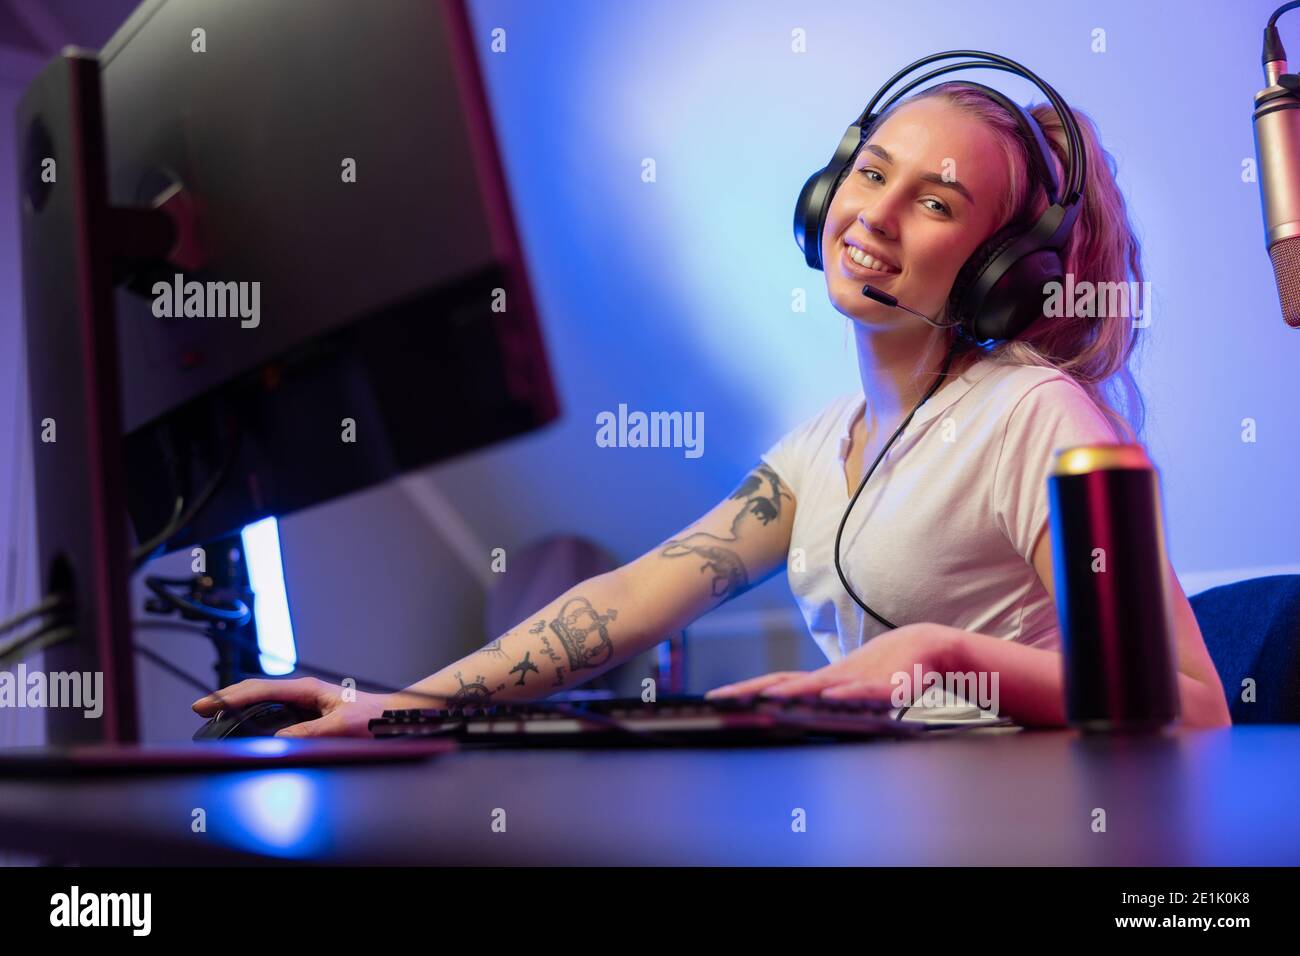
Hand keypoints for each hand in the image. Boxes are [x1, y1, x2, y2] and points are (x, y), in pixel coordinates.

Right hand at [191, 676, 422, 737]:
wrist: (391, 718)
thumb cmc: (372, 718)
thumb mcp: (341, 727)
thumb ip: (310, 733)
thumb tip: (278, 740)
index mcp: (306, 689)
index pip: (258, 689)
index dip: (229, 697)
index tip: (205, 704)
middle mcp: (302, 692)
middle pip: (255, 690)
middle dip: (226, 698)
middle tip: (200, 709)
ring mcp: (303, 701)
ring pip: (262, 699)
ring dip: (238, 705)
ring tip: (214, 714)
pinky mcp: (306, 712)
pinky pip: (272, 710)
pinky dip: (252, 713)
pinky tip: (243, 722)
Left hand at [704, 623, 960, 702]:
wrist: (928, 647)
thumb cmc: (887, 670)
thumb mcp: (853, 691)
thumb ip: (830, 703)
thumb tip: (802, 715)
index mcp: (824, 681)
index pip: (778, 684)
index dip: (747, 690)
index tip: (717, 696)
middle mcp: (833, 678)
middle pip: (787, 682)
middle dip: (753, 690)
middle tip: (722, 697)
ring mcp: (857, 680)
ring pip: (820, 685)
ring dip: (793, 691)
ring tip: (766, 697)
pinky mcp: (887, 686)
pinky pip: (864, 691)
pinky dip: (846, 694)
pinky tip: (830, 696)